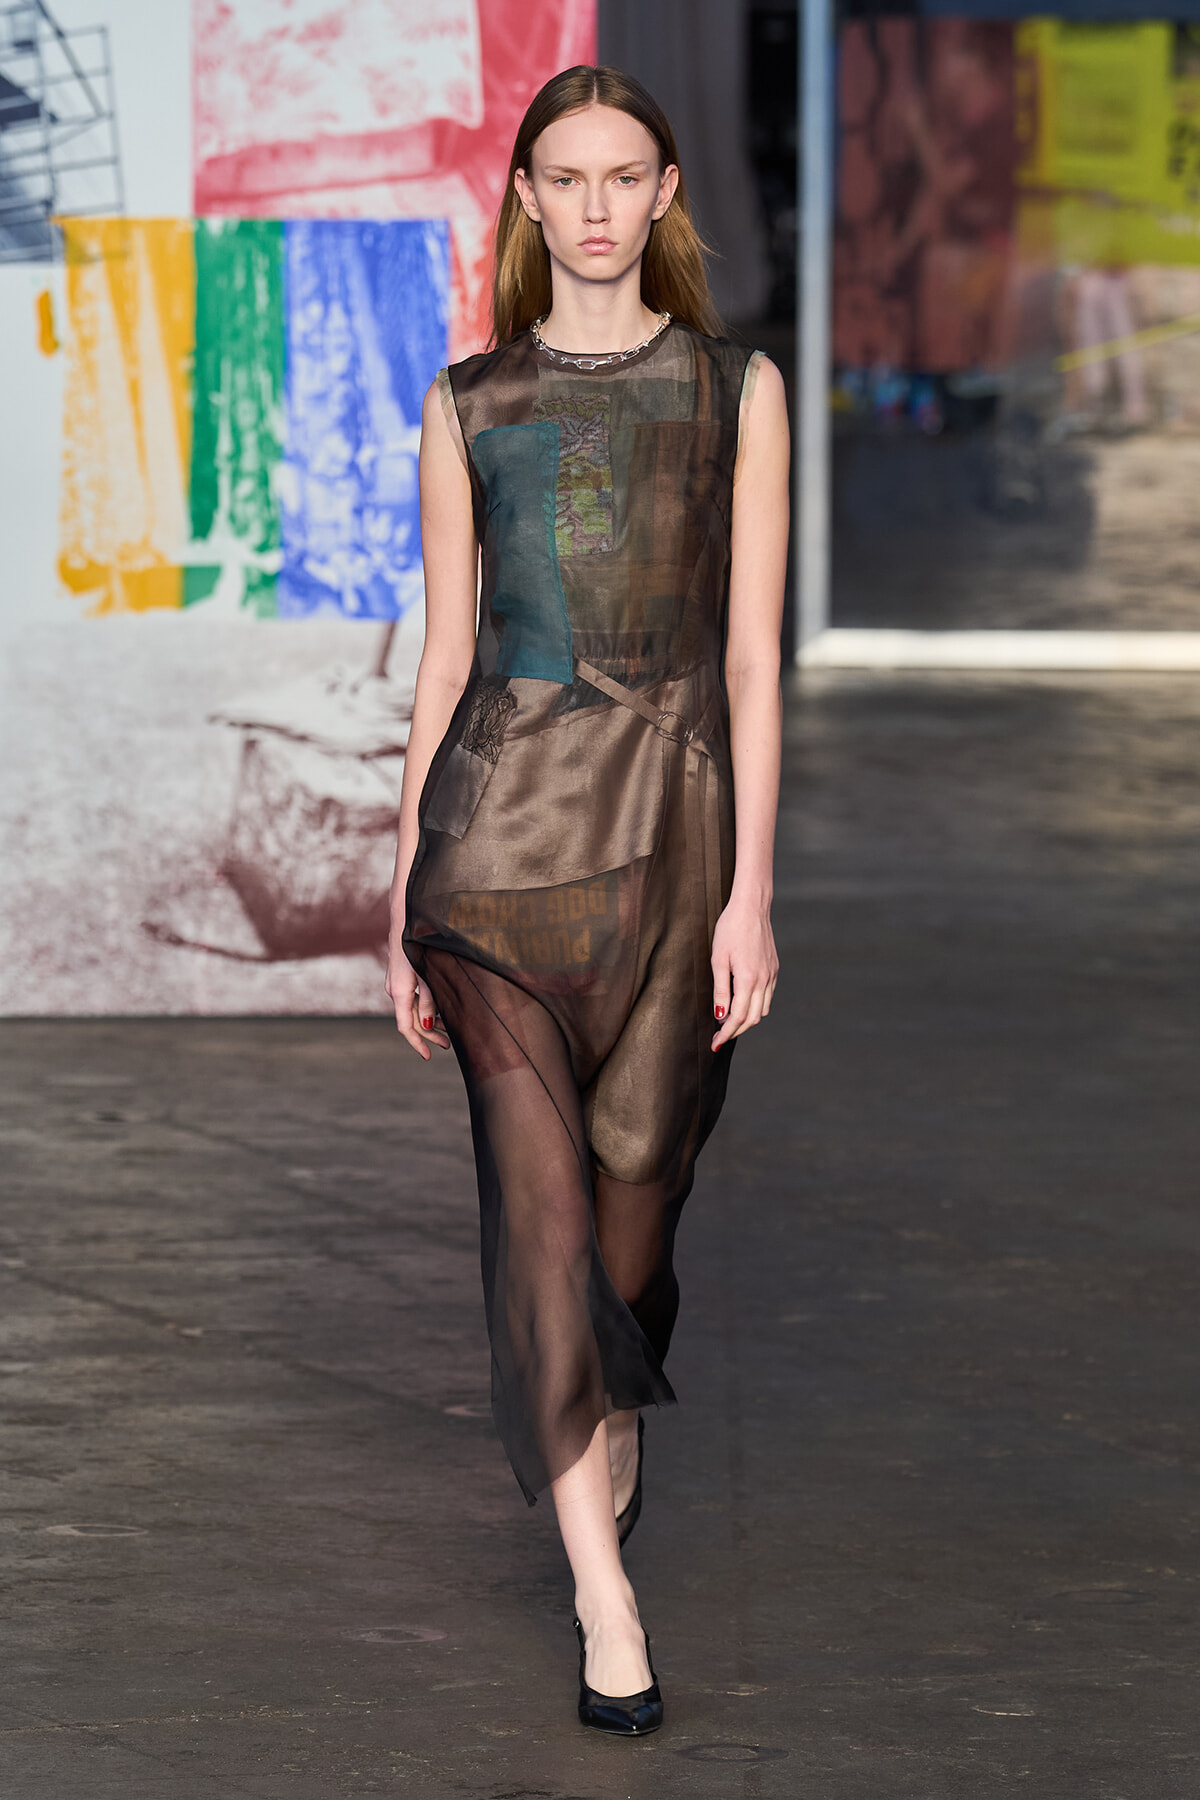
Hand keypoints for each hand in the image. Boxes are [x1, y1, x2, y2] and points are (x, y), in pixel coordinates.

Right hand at [385, 936, 449, 1060]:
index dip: (418, 1043)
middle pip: (411, 1020)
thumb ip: (429, 1000)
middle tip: (449, 1044)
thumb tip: (430, 1024)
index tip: (428, 1056)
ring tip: (449, 1028)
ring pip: (412, 1009)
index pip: (406, 1027)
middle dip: (430, 1034)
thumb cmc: (419, 942)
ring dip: (429, 1020)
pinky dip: (425, 1007)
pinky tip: (439, 1009)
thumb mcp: (428, 974)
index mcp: (400, 991)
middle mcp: (395, 989)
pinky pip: (411, 998)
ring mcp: (396, 982)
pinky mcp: (401, 975)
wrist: (406, 917)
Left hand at [710, 893, 777, 1051]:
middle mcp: (764, 980)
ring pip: (761, 1010)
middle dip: (735, 1031)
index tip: (714, 1043)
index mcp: (748, 979)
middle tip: (719, 1037)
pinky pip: (767, 997)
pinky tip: (742, 1004)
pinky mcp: (774, 969)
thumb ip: (721, 990)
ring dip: (746, 1021)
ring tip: (729, 1022)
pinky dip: (755, 1007)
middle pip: (751, 1019)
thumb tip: (721, 1016)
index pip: (737, 1018)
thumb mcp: (718, 960)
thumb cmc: (730, 930)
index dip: (725, 1033)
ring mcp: (772, 975)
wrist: (751, 908)